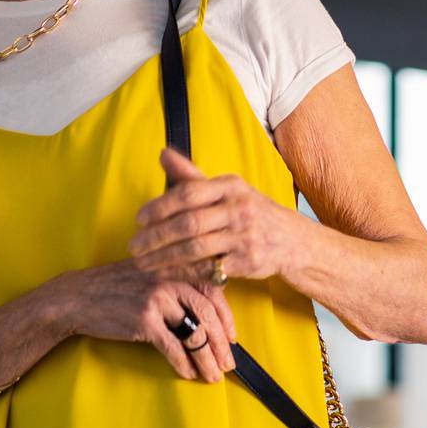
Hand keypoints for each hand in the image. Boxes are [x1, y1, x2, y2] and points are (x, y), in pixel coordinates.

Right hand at [53, 260, 236, 382]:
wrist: (77, 297)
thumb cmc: (113, 289)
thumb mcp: (148, 275)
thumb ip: (175, 284)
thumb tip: (203, 313)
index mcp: (174, 267)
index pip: (213, 291)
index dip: (227, 317)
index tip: (232, 337)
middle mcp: (170, 279)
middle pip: (209, 314)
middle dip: (222, 344)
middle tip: (228, 364)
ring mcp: (158, 299)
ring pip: (195, 333)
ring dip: (207, 359)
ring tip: (212, 375)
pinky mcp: (145, 320)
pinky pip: (174, 347)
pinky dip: (184, 364)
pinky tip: (187, 373)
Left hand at [129, 148, 301, 284]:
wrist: (292, 240)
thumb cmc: (250, 211)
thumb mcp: (227, 189)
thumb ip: (192, 176)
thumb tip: (163, 154)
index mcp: (230, 186)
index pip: (188, 193)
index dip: (160, 206)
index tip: (139, 220)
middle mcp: (239, 208)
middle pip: (189, 223)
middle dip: (156, 237)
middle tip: (134, 246)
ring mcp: (245, 236)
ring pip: (196, 248)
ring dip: (164, 258)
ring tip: (143, 263)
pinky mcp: (248, 261)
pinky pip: (208, 269)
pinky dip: (183, 272)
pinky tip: (165, 273)